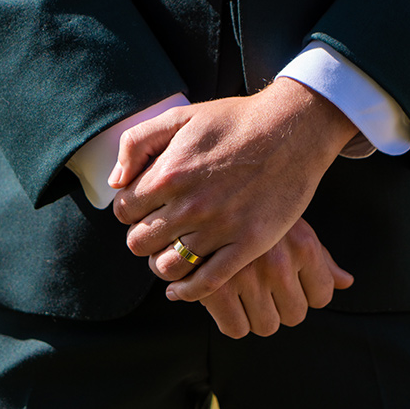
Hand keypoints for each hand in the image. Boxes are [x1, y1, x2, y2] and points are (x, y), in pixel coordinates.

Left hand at [109, 78, 357, 301]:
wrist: (293, 130)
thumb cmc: (236, 121)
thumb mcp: (180, 115)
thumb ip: (137, 142)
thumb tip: (116, 181)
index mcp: (169, 174)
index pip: (124, 211)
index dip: (128, 212)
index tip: (143, 210)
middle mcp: (191, 205)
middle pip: (140, 243)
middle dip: (142, 238)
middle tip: (156, 232)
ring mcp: (220, 227)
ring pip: (169, 266)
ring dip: (162, 265)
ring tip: (169, 255)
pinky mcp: (248, 244)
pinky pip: (207, 282)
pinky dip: (187, 292)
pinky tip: (180, 290)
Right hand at [199, 218, 352, 337]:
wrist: (204, 192)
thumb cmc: (253, 211)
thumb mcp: (292, 224)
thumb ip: (320, 257)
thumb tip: (346, 282)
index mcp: (303, 245)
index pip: (322, 296)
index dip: (306, 293)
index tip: (288, 281)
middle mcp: (279, 263)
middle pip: (295, 315)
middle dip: (280, 306)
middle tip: (263, 287)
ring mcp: (248, 277)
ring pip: (266, 326)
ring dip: (256, 315)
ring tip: (243, 292)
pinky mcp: (216, 289)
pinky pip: (236, 328)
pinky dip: (231, 321)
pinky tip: (225, 300)